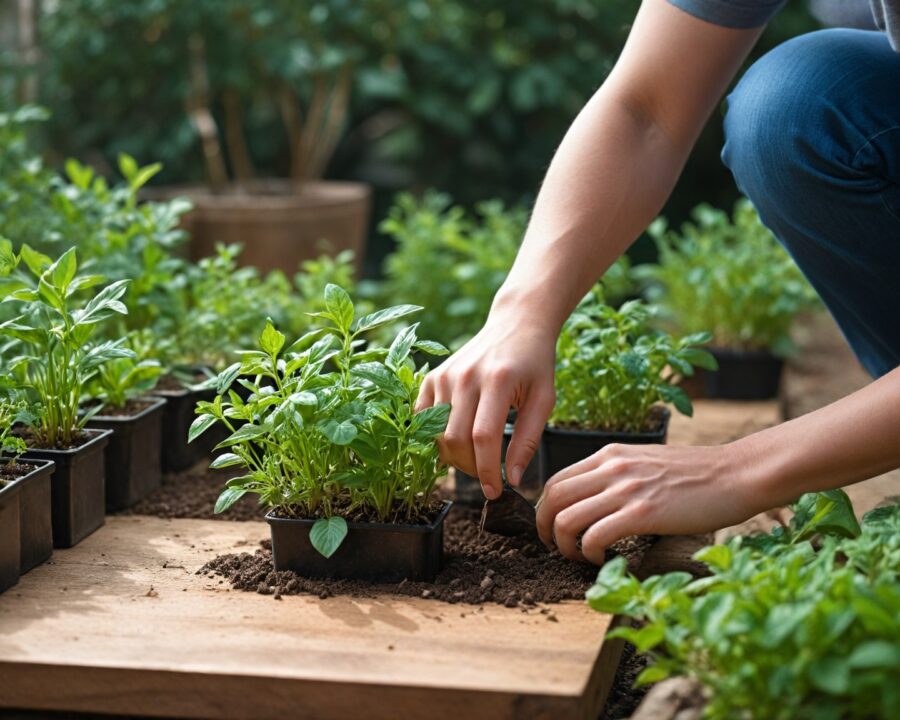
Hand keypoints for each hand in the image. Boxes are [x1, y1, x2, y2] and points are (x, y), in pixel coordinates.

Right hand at [415, 309, 556, 499]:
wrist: (516, 323)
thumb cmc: (535, 363)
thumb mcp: (544, 399)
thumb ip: (528, 440)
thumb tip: (513, 479)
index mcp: (497, 381)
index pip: (483, 437)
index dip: (487, 471)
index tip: (495, 491)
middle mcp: (465, 377)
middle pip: (454, 439)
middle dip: (470, 468)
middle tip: (488, 476)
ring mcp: (445, 375)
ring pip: (436, 433)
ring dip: (453, 457)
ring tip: (475, 459)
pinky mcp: (433, 377)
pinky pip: (423, 419)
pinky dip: (434, 438)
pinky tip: (455, 443)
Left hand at [536, 441, 765, 562]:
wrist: (736, 473)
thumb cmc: (696, 474)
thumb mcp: (646, 461)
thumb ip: (618, 473)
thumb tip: (595, 499)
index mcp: (610, 454)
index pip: (557, 479)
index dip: (545, 508)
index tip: (551, 527)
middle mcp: (612, 467)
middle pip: (553, 498)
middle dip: (544, 528)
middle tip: (555, 546)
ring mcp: (626, 489)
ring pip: (566, 519)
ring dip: (564, 545)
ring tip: (578, 556)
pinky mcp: (643, 513)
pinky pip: (595, 536)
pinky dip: (589, 553)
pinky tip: (602, 559)